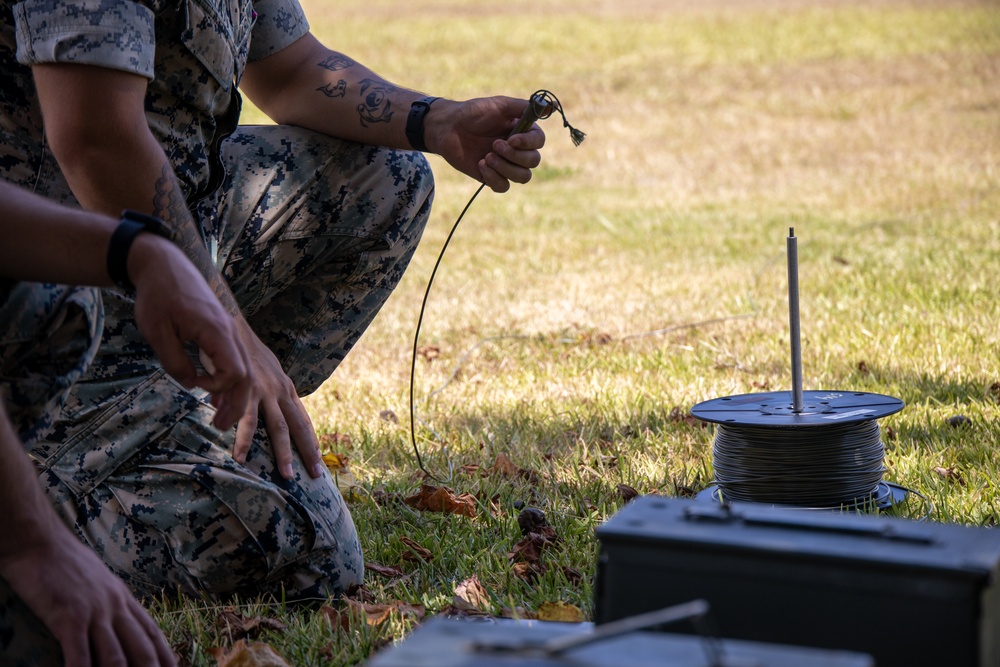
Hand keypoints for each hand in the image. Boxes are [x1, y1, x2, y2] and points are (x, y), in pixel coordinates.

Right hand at [0, 530, 175, 666]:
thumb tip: (116, 621)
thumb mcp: (99, 580)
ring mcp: (94, 613)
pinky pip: (80, 656)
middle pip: (142, 648)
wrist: (40, 542)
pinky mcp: (69, 618)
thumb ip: (110, 601)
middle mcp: (115, 606)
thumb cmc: (65, 561)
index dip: (166, 655)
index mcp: (123, 598)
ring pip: (115, 657)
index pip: (152, 632)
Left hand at [129, 236, 252, 430]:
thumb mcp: (157, 332)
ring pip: (244, 369)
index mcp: (216, 331)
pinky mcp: (222, 331)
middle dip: (236, 403)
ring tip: (221, 415)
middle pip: (246, 375)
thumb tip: (190, 383)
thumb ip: (175, 361)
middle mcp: (229, 332)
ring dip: (234, 394)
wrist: (163, 265)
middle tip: (220, 426)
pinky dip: (229, 379)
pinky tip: (216, 393)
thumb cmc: (157, 296)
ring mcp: (228, 331)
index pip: (234, 372)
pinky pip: (234, 360)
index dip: (217, 387)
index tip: (194, 383)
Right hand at [233, 318, 324, 479]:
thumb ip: (260, 393)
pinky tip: (241, 458)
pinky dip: (244, 441)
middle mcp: (280, 392)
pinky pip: (246, 421)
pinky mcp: (246, 392)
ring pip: (278, 428)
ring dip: (282, 453)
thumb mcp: (262, 371)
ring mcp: (265, 393)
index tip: (318, 459)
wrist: (233, 327)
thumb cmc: (245, 350)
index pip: (303, 419)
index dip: (310, 439)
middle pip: (298, 427)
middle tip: (316, 474)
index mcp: (285, 389)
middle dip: (308, 451)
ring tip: (286, 475)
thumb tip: (250, 413)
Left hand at [425, 96, 545, 192]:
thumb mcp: (500, 105)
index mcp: (522, 132)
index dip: (528, 143)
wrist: (448, 128)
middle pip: (534, 162)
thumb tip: (552, 106)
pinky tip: (481, 164)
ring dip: (506, 168)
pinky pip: (504, 187)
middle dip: (514, 156)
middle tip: (494, 145)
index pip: (539, 143)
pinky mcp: (492, 177)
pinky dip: (494, 178)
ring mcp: (505, 165)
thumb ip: (525, 107)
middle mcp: (517, 150)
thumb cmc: (473, 113)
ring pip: (523, 177)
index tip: (511, 138)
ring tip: (487, 156)